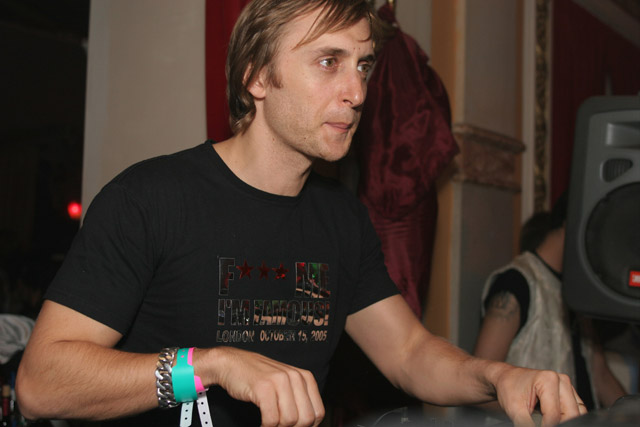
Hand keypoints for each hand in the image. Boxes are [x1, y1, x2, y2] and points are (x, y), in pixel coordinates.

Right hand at [202, 347, 323, 425]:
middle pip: (306, 419)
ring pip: (290, 420)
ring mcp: (279, 381)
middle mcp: (295, 377)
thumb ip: (298, 400)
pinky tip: (261, 424)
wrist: (231, 363)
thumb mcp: (284, 384)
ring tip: (269, 424)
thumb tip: (307, 424)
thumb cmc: (258, 378)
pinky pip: (271, 419)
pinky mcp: (263, 387)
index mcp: (304, 377)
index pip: (318, 413)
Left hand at [493, 365, 587, 425]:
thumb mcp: (514, 409)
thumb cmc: (508, 389)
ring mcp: (567, 386)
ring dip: (563, 420)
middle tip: (540, 423)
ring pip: (577, 413)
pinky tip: (550, 417)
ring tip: (543, 420)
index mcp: (548, 380)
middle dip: (557, 424)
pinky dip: (566, 417)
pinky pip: (576, 410)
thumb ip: (527, 424)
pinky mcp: (569, 392)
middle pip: (570, 414)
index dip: (545, 426)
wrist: (506, 378)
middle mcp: (561, 380)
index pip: (554, 415)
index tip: (534, 426)